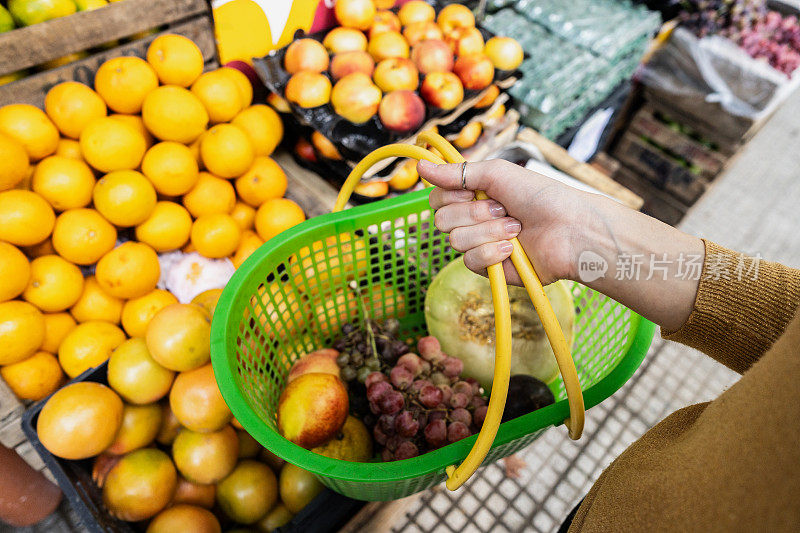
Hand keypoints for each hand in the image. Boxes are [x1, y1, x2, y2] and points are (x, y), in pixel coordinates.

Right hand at [420, 158, 595, 284]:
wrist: (570, 230)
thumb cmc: (541, 197)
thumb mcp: (497, 174)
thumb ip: (457, 173)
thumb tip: (420, 166)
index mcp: (474, 196)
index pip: (437, 198)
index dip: (451, 196)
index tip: (473, 191)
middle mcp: (474, 220)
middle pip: (442, 220)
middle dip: (474, 213)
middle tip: (503, 208)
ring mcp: (481, 245)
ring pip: (455, 241)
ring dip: (488, 231)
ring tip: (516, 228)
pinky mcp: (490, 269)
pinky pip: (470, 261)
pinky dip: (492, 252)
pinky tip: (513, 249)